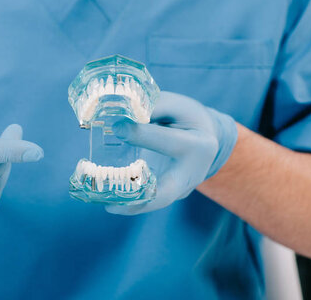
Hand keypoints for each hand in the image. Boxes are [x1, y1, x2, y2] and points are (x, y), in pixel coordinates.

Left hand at [106, 91, 236, 214]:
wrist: (205, 137)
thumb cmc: (185, 117)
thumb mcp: (174, 105)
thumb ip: (152, 107)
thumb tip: (120, 112)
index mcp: (199, 145)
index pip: (166, 142)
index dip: (140, 134)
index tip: (116, 126)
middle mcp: (192, 173)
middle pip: (167, 193)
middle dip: (140, 198)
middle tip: (112, 201)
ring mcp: (182, 189)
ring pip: (155, 203)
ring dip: (129, 206)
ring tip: (106, 203)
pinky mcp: (171, 195)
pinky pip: (150, 201)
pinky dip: (130, 202)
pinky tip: (108, 200)